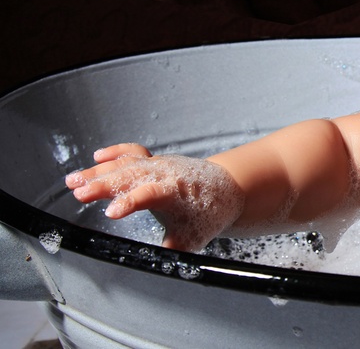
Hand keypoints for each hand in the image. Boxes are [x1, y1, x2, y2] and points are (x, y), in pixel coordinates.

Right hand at [66, 143, 244, 251]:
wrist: (227, 189)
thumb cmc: (210, 214)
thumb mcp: (194, 238)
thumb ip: (174, 249)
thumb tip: (159, 265)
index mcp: (176, 192)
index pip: (150, 194)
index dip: (131, 202)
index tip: (111, 213)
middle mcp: (166, 174)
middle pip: (132, 176)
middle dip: (105, 185)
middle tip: (80, 195)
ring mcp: (159, 165)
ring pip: (126, 164)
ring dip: (99, 172)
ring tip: (72, 182)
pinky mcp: (155, 161)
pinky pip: (133, 153)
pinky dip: (116, 153)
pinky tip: (97, 158)